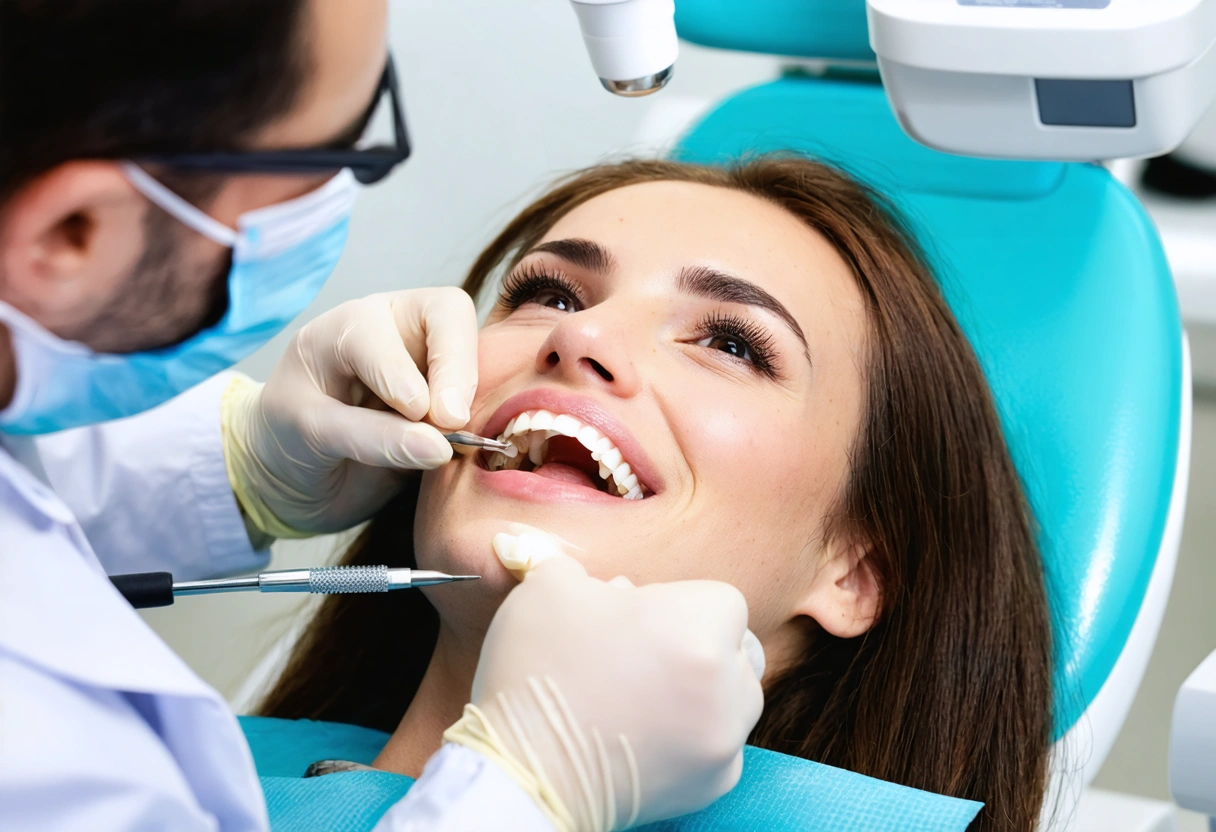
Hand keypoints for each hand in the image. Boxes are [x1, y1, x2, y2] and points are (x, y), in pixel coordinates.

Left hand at [223, 288, 477, 536]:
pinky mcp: (453, 398)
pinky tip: (469, 445)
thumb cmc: (287, 439)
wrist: (293, 477)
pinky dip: (484, 416)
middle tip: (453, 420)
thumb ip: (371, 437)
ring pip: (474, 350)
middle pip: (448, 313)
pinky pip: (483, 393)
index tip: (416, 412)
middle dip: (455, 365)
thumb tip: (440, 446)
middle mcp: (395, 331)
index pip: (381, 326)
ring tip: (458, 438)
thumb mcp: (309, 434)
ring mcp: (429, 362)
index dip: (399, 369)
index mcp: (347, 327)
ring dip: (474, 392)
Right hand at [445, 554, 764, 829]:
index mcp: (699, 626)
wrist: (521, 773)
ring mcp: (724, 740)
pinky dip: (691, 738)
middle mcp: (727, 685)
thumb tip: (595, 581)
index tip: (641, 618)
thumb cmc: (538, 671)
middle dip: (697, 646)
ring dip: (702, 691)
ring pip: (734, 699)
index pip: (720, 599)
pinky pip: (719, 747)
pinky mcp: (713, 783)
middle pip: (734, 649)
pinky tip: (644, 733)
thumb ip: (583, 569)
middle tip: (642, 655)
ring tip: (644, 694)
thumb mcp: (549, 587)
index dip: (678, 603)